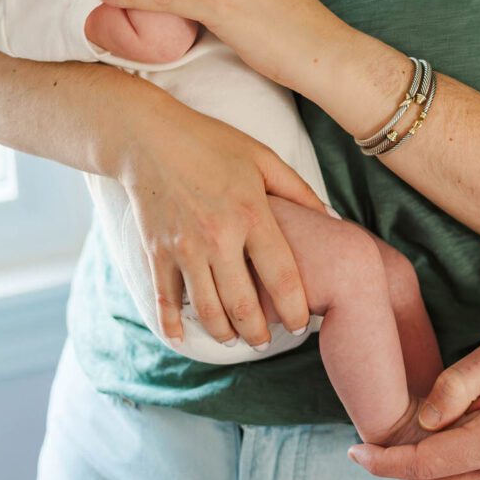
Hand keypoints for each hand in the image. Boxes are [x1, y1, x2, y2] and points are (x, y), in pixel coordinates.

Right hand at [120, 96, 328, 346]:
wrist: (147, 137)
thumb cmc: (211, 143)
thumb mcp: (263, 158)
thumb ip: (299, 191)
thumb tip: (332, 219)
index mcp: (252, 214)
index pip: (281, 276)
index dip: (294, 309)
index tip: (301, 326)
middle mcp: (219, 237)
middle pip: (244, 305)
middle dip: (259, 333)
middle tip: (267, 342)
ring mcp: (185, 247)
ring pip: (208, 310)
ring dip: (224, 334)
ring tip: (235, 340)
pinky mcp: (157, 251)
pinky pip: (166, 300)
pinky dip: (174, 325)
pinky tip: (184, 338)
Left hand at [348, 309, 479, 479]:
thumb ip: (453, 387)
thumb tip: (420, 420)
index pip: (424, 464)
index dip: (383, 461)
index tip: (354, 452)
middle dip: (400, 468)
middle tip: (384, 436)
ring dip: (428, 475)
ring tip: (423, 435)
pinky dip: (454, 479)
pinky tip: (451, 444)